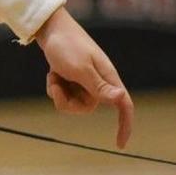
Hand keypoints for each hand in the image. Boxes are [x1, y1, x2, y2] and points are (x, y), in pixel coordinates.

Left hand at [34, 7, 133, 148]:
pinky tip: (52, 73)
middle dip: (66, 101)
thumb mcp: (80, 68)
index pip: (123, 105)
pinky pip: (63, 95)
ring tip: (54, 75)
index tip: (120, 145)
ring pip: (72, 103)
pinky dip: (54, 86)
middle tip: (56, 84)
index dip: (125, 125)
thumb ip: (99, 87)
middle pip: (85, 109)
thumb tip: (121, 99)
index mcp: (108, 78)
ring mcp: (85, 81)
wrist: (50, 29)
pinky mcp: (73, 80)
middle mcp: (99, 82)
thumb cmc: (67, 46)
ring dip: (58, 92)